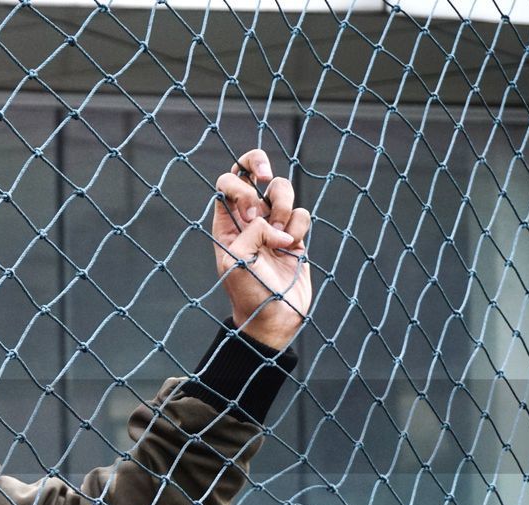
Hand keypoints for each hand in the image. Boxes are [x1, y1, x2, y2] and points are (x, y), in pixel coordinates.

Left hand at [211, 149, 312, 349]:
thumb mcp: (236, 262)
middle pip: (252, 171)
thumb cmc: (248, 293)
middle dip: (259, 164)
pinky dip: (300, 227)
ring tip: (282, 236)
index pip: (226, 183)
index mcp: (226, 224)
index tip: (250, 210)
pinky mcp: (296, 235)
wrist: (274, 318)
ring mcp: (274, 224)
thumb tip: (275, 223)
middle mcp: (249, 219)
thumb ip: (251, 232)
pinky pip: (302, 214)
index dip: (239, 185)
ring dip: (284, 205)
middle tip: (264, 177)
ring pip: (282, 189)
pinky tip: (292, 247)